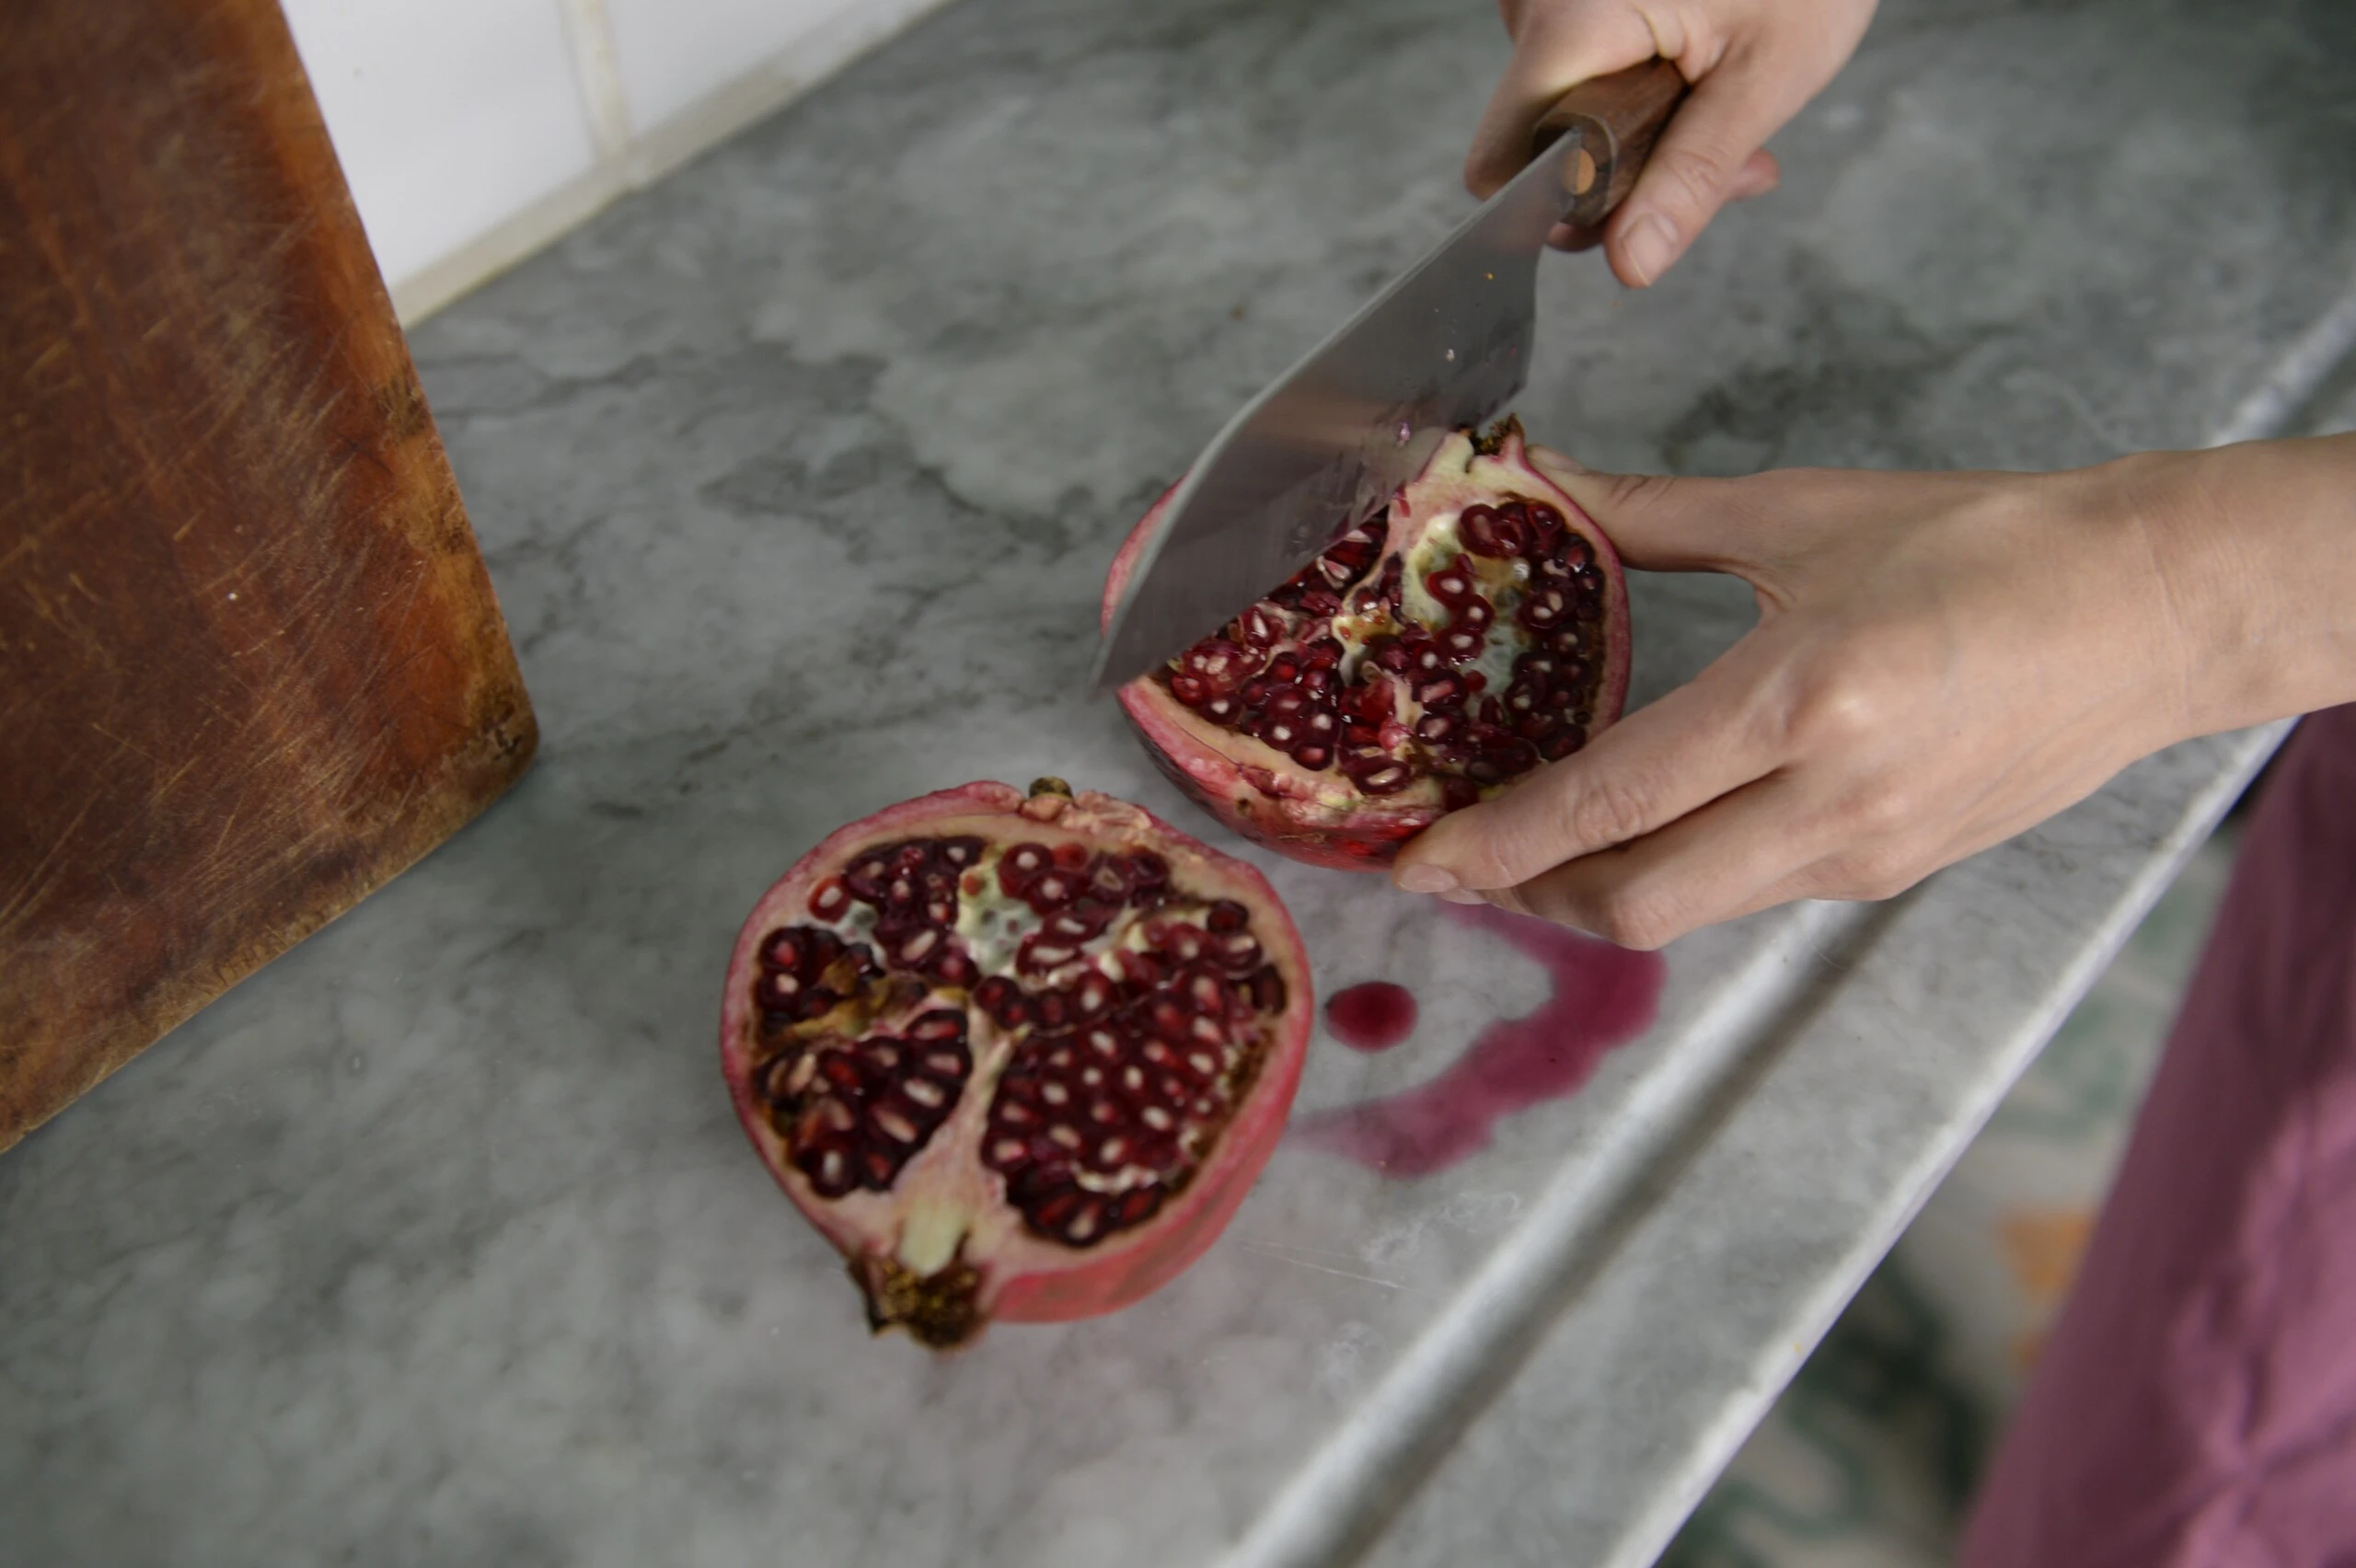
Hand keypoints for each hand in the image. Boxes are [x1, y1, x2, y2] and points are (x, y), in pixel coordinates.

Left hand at [1391, 438, 2355, 946]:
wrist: (2154, 609)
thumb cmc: (1990, 544)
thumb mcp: (1805, 515)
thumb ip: (1653, 517)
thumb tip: (1544, 482)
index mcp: (1800, 704)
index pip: (1608, 803)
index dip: (1498, 845)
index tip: (1420, 863)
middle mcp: (1832, 803)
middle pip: (1637, 904)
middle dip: (1534, 893)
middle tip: (1469, 857)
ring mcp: (1868, 853)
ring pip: (1694, 909)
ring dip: (1606, 886)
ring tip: (1546, 838)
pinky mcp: (1894, 871)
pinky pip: (1754, 890)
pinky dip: (1685, 870)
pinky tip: (1657, 821)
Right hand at [1469, 0, 1879, 284]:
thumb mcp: (1764, 78)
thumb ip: (1692, 177)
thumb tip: (1631, 265)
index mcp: (1570, 20)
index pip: (1499, 166)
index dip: (1560, 208)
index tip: (1640, 208)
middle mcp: (1539, 1)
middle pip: (1537, 145)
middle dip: (1628, 177)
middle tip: (1732, 166)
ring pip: (1562, 112)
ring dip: (1644, 137)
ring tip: (1728, 101)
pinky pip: (1582, 71)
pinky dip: (1641, 92)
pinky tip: (1703, 76)